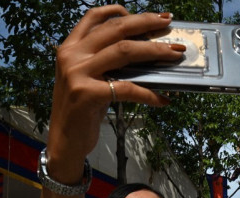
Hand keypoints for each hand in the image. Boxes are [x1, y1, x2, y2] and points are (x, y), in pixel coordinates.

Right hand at [46, 5, 184, 183]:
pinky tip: (163, 99)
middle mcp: (71, 55)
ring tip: (175, 54)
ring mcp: (77, 73)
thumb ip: (105, 62)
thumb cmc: (82, 110)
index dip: (122, 10)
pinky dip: (149, 94)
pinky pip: (127, 88)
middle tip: (168, 24)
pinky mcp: (86, 94)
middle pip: (116, 29)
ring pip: (124, 51)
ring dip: (155, 51)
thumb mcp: (88, 79)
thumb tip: (144, 51)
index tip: (147, 15)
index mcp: (70, 47)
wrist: (64, 141)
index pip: (94, 17)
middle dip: (146, 23)